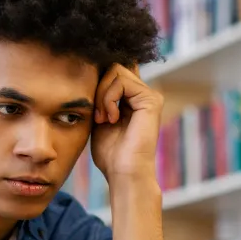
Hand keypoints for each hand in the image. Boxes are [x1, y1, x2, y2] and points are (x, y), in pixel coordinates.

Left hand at [90, 63, 163, 182]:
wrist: (123, 172)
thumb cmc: (110, 153)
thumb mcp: (98, 118)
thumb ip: (99, 97)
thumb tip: (89, 71)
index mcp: (132, 98)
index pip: (114, 70)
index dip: (98, 78)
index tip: (90, 102)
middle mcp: (143, 94)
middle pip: (113, 67)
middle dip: (98, 88)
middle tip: (97, 116)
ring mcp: (149, 95)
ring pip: (115, 70)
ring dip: (102, 95)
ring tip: (102, 118)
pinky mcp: (151, 99)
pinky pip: (121, 81)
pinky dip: (108, 99)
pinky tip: (111, 118)